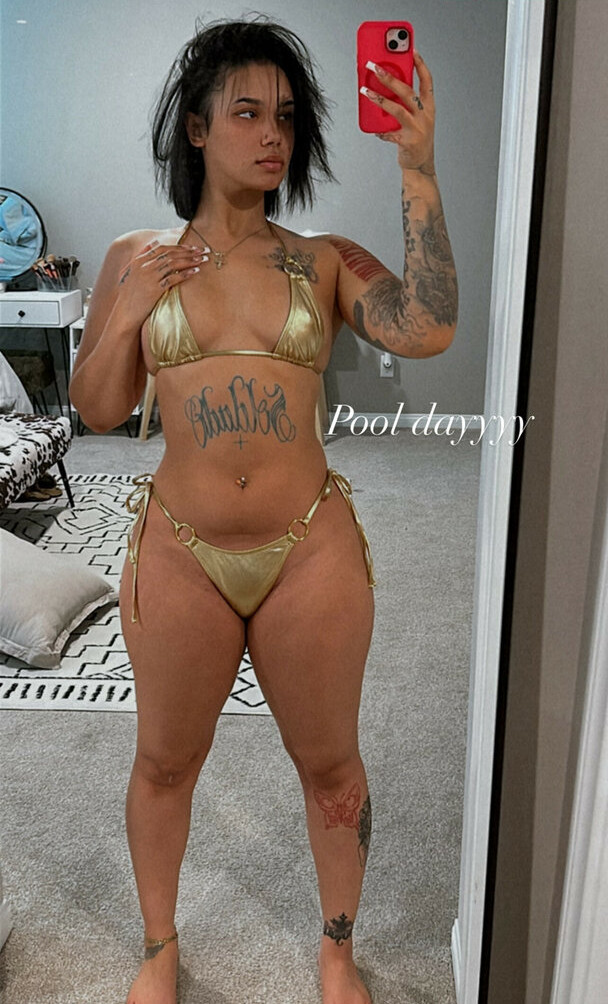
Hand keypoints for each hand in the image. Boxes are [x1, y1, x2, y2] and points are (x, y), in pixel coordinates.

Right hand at [115, 238, 208, 326]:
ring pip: (173, 264)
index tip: (192, 247)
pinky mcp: (155, 289)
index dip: (179, 246)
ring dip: (190, 260)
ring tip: (203, 259)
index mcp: (138, 261)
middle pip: (170, 254)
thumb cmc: (129, 294)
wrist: (125, 313)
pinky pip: (173, 278)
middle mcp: (144, 267)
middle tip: (203, 250)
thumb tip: (154, 242)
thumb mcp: (131, 271)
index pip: (162, 248)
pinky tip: (195, 271)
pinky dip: (185, 273)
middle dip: (189, 251)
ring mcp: (149, 277)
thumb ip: (141, 255)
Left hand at [361, 51, 435, 173]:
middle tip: (375, 67)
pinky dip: (380, 131)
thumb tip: (386, 86)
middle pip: (407, 91)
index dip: (420, 65)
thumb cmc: (416, 137)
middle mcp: (425, 115)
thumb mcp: (417, 117)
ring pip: (397, 109)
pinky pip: (389, 133)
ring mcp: (417, 129)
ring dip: (379, 99)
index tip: (413, 50)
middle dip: (390, 77)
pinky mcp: (408, 142)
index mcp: (429, 106)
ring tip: (365, 91)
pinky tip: (374, 129)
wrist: (420, 164)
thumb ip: (407, 103)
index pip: (427, 80)